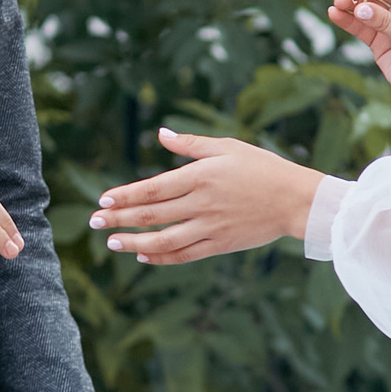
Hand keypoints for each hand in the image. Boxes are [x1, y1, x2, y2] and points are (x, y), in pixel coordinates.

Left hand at [88, 127, 321, 264]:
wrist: (296, 200)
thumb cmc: (262, 167)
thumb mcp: (226, 147)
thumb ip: (190, 144)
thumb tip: (160, 134)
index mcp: (200, 176)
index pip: (152, 188)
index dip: (125, 196)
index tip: (104, 200)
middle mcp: (201, 203)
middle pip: (151, 215)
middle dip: (119, 219)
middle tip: (94, 222)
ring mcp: (210, 227)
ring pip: (164, 240)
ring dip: (134, 242)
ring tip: (112, 243)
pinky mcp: (220, 244)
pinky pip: (185, 255)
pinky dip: (162, 257)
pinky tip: (144, 254)